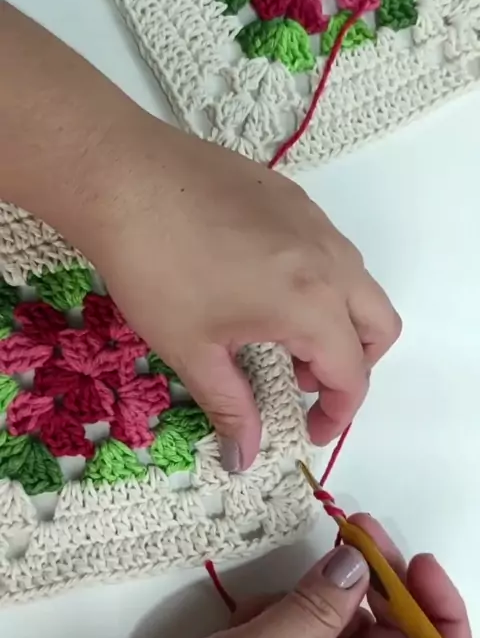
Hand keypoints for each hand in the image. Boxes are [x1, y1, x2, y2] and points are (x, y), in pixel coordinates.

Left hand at [1, 3, 399, 469]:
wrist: (124, 177)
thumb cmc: (155, 269)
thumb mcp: (192, 349)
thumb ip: (230, 408)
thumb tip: (244, 460)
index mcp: (311, 304)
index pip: (352, 373)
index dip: (337, 414)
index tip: (307, 430)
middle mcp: (330, 260)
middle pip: (379, 326)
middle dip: (354, 366)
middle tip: (300, 382)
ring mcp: (316, 221)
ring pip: (359, 284)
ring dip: (339, 323)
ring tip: (278, 336)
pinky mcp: (294, 197)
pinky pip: (331, 249)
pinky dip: (320, 283)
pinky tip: (262, 286)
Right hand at [84, 515, 473, 637]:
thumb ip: (314, 610)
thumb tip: (359, 563)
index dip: (441, 618)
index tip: (417, 564)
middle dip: (373, 583)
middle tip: (353, 530)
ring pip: (339, 629)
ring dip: (312, 599)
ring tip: (268, 602)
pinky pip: (298, 635)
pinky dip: (278, 615)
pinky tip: (246, 620)